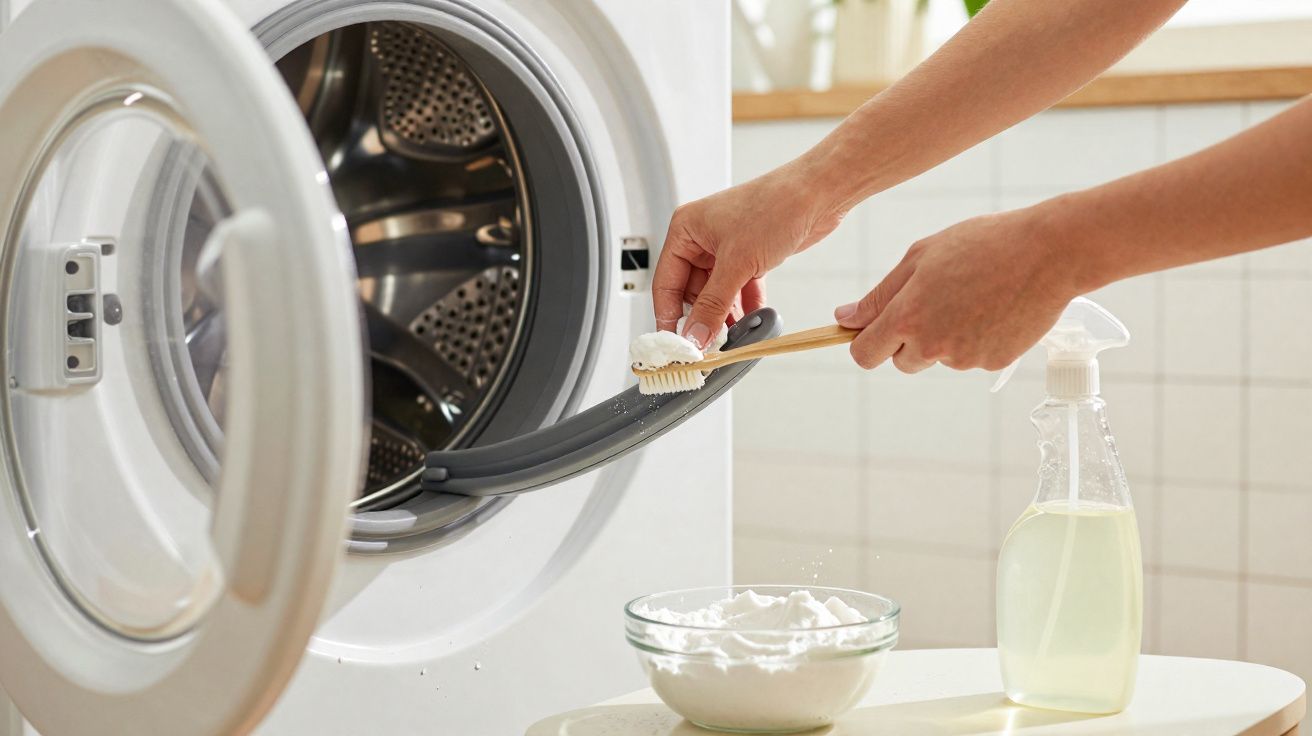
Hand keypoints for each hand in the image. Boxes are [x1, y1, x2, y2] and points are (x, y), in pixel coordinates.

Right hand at [653, 161, 843, 347]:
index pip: (665, 282)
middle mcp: (702, 238)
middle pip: (691, 291)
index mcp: (686, 229)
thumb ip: (712, 304)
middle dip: (702, 317)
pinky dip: (745, 305)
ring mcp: (727, 248)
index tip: (677, 344)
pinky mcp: (749, 256)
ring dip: (725, 314)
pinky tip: (752, 319)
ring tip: (733, 336)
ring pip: (716, 293)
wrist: (819, 194)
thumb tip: (695, 335)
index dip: (669, 315)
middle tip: (709, 344)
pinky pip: (738, 289)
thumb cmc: (776, 205)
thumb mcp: (737, 262)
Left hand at [835, 206, 1079, 372]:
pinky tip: (994, 307)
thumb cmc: (981, 244)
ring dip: (945, 336)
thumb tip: (844, 320)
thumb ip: (879, 295)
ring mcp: (965, 358)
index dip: (865, 342)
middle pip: (901, 361)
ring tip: (972, 296)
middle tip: (934, 301)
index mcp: (908, 318)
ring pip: (939, 357)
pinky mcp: (993, 363)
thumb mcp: (920, 257)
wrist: (1048, 253)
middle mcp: (933, 345)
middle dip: (908, 339)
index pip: (864, 354)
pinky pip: (971, 357)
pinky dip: (976, 339)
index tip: (873, 329)